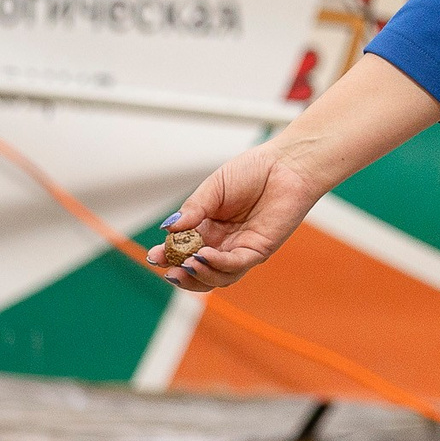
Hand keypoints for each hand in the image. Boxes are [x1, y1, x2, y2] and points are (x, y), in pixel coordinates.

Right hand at [148, 141, 329, 291]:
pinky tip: (205, 256)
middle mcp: (223, 242)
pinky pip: (236, 265)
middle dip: (182, 273)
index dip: (168, 256)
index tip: (153, 257)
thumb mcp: (214, 188)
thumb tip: (168, 228)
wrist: (286, 165)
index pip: (184, 249)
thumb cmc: (253, 171)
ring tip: (187, 263)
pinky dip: (219, 264)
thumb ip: (193, 209)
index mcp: (208, 227)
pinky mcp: (259, 250)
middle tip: (168, 270)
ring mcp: (241, 248)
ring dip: (200, 274)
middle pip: (199, 269)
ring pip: (217, 275)